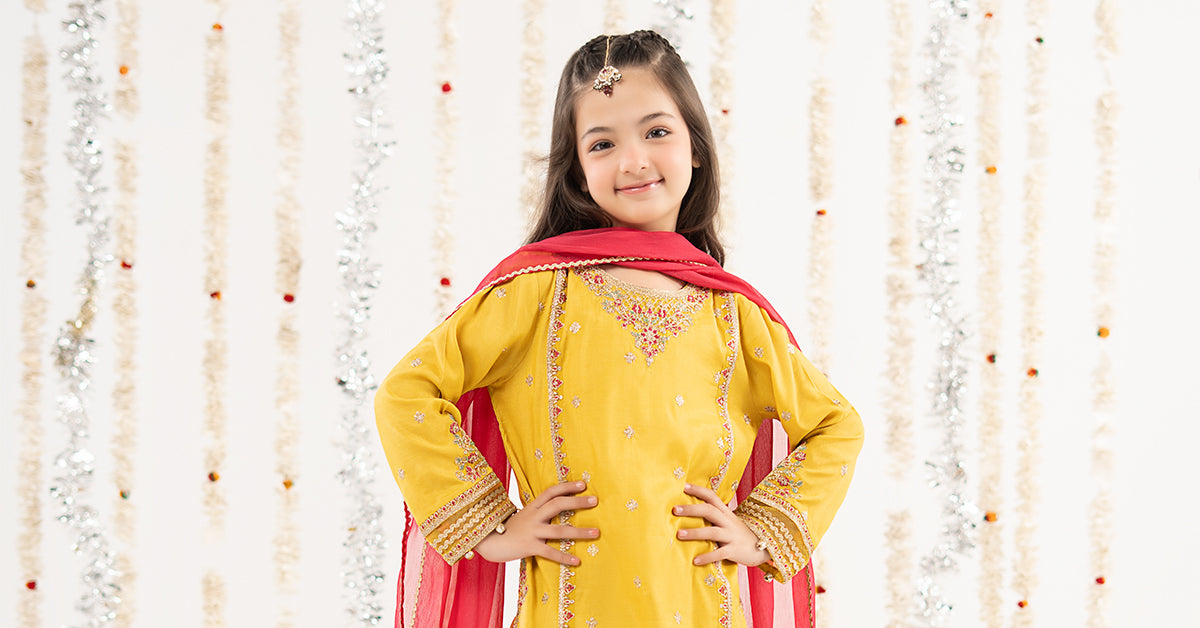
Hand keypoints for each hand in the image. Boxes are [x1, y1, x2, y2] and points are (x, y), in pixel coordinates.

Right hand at [473, 481, 598, 564]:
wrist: (487, 542)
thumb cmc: (508, 530)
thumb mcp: (522, 516)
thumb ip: (537, 512)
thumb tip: (555, 507)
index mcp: (532, 507)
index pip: (551, 492)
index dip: (567, 486)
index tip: (583, 484)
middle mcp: (533, 516)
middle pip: (558, 505)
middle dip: (578, 502)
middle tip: (595, 500)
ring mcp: (532, 531)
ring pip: (559, 530)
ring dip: (580, 531)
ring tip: (596, 533)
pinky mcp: (529, 547)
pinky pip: (550, 552)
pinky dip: (564, 557)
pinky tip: (577, 561)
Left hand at [673, 483, 769, 566]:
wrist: (764, 547)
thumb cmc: (739, 534)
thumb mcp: (729, 522)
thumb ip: (714, 517)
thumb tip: (689, 512)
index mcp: (726, 513)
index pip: (712, 497)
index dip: (698, 490)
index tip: (684, 486)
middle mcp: (728, 522)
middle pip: (709, 511)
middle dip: (691, 509)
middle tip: (674, 509)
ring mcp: (732, 536)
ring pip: (712, 532)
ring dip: (695, 533)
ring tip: (679, 534)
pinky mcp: (734, 551)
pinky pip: (719, 553)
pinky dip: (707, 557)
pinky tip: (695, 560)